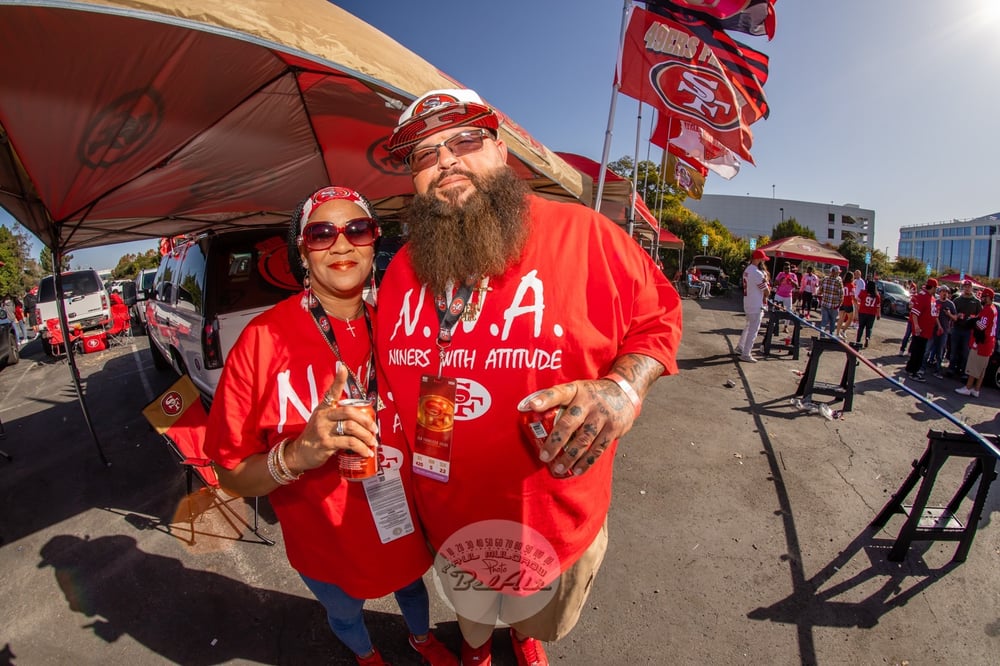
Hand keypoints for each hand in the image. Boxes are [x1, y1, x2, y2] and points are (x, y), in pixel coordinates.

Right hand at [285, 364, 378, 473]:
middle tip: (375, 429)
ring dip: (366, 436)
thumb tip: (362, 418)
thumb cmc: (316, 436)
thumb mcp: (323, 421)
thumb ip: (338, 416)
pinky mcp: (326, 443)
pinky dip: (361, 448)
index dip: (338, 380)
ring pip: (351, 427)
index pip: (331, 392)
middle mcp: (323, 416)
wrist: (299, 453)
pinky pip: (349, 443)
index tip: (342, 367)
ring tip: (372, 442)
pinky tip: (366, 452)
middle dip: (366, 421)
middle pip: (349, 412)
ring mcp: (324, 429)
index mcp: (323, 408)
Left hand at [522, 378, 637, 476]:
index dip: (545, 399)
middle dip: (555, 442)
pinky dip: (586, 462)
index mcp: (576, 391)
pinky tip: (576, 469)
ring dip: (569, 457)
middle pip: (569, 424)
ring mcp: (602, 416)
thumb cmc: (593, 394)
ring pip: (583, 440)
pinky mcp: (614, 428)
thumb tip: (531, 410)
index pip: (558, 393)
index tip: (532, 406)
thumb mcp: (577, 389)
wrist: (625, 391)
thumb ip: (559, 399)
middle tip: (544, 456)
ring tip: (558, 468)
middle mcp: (589, 402)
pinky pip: (598, 449)